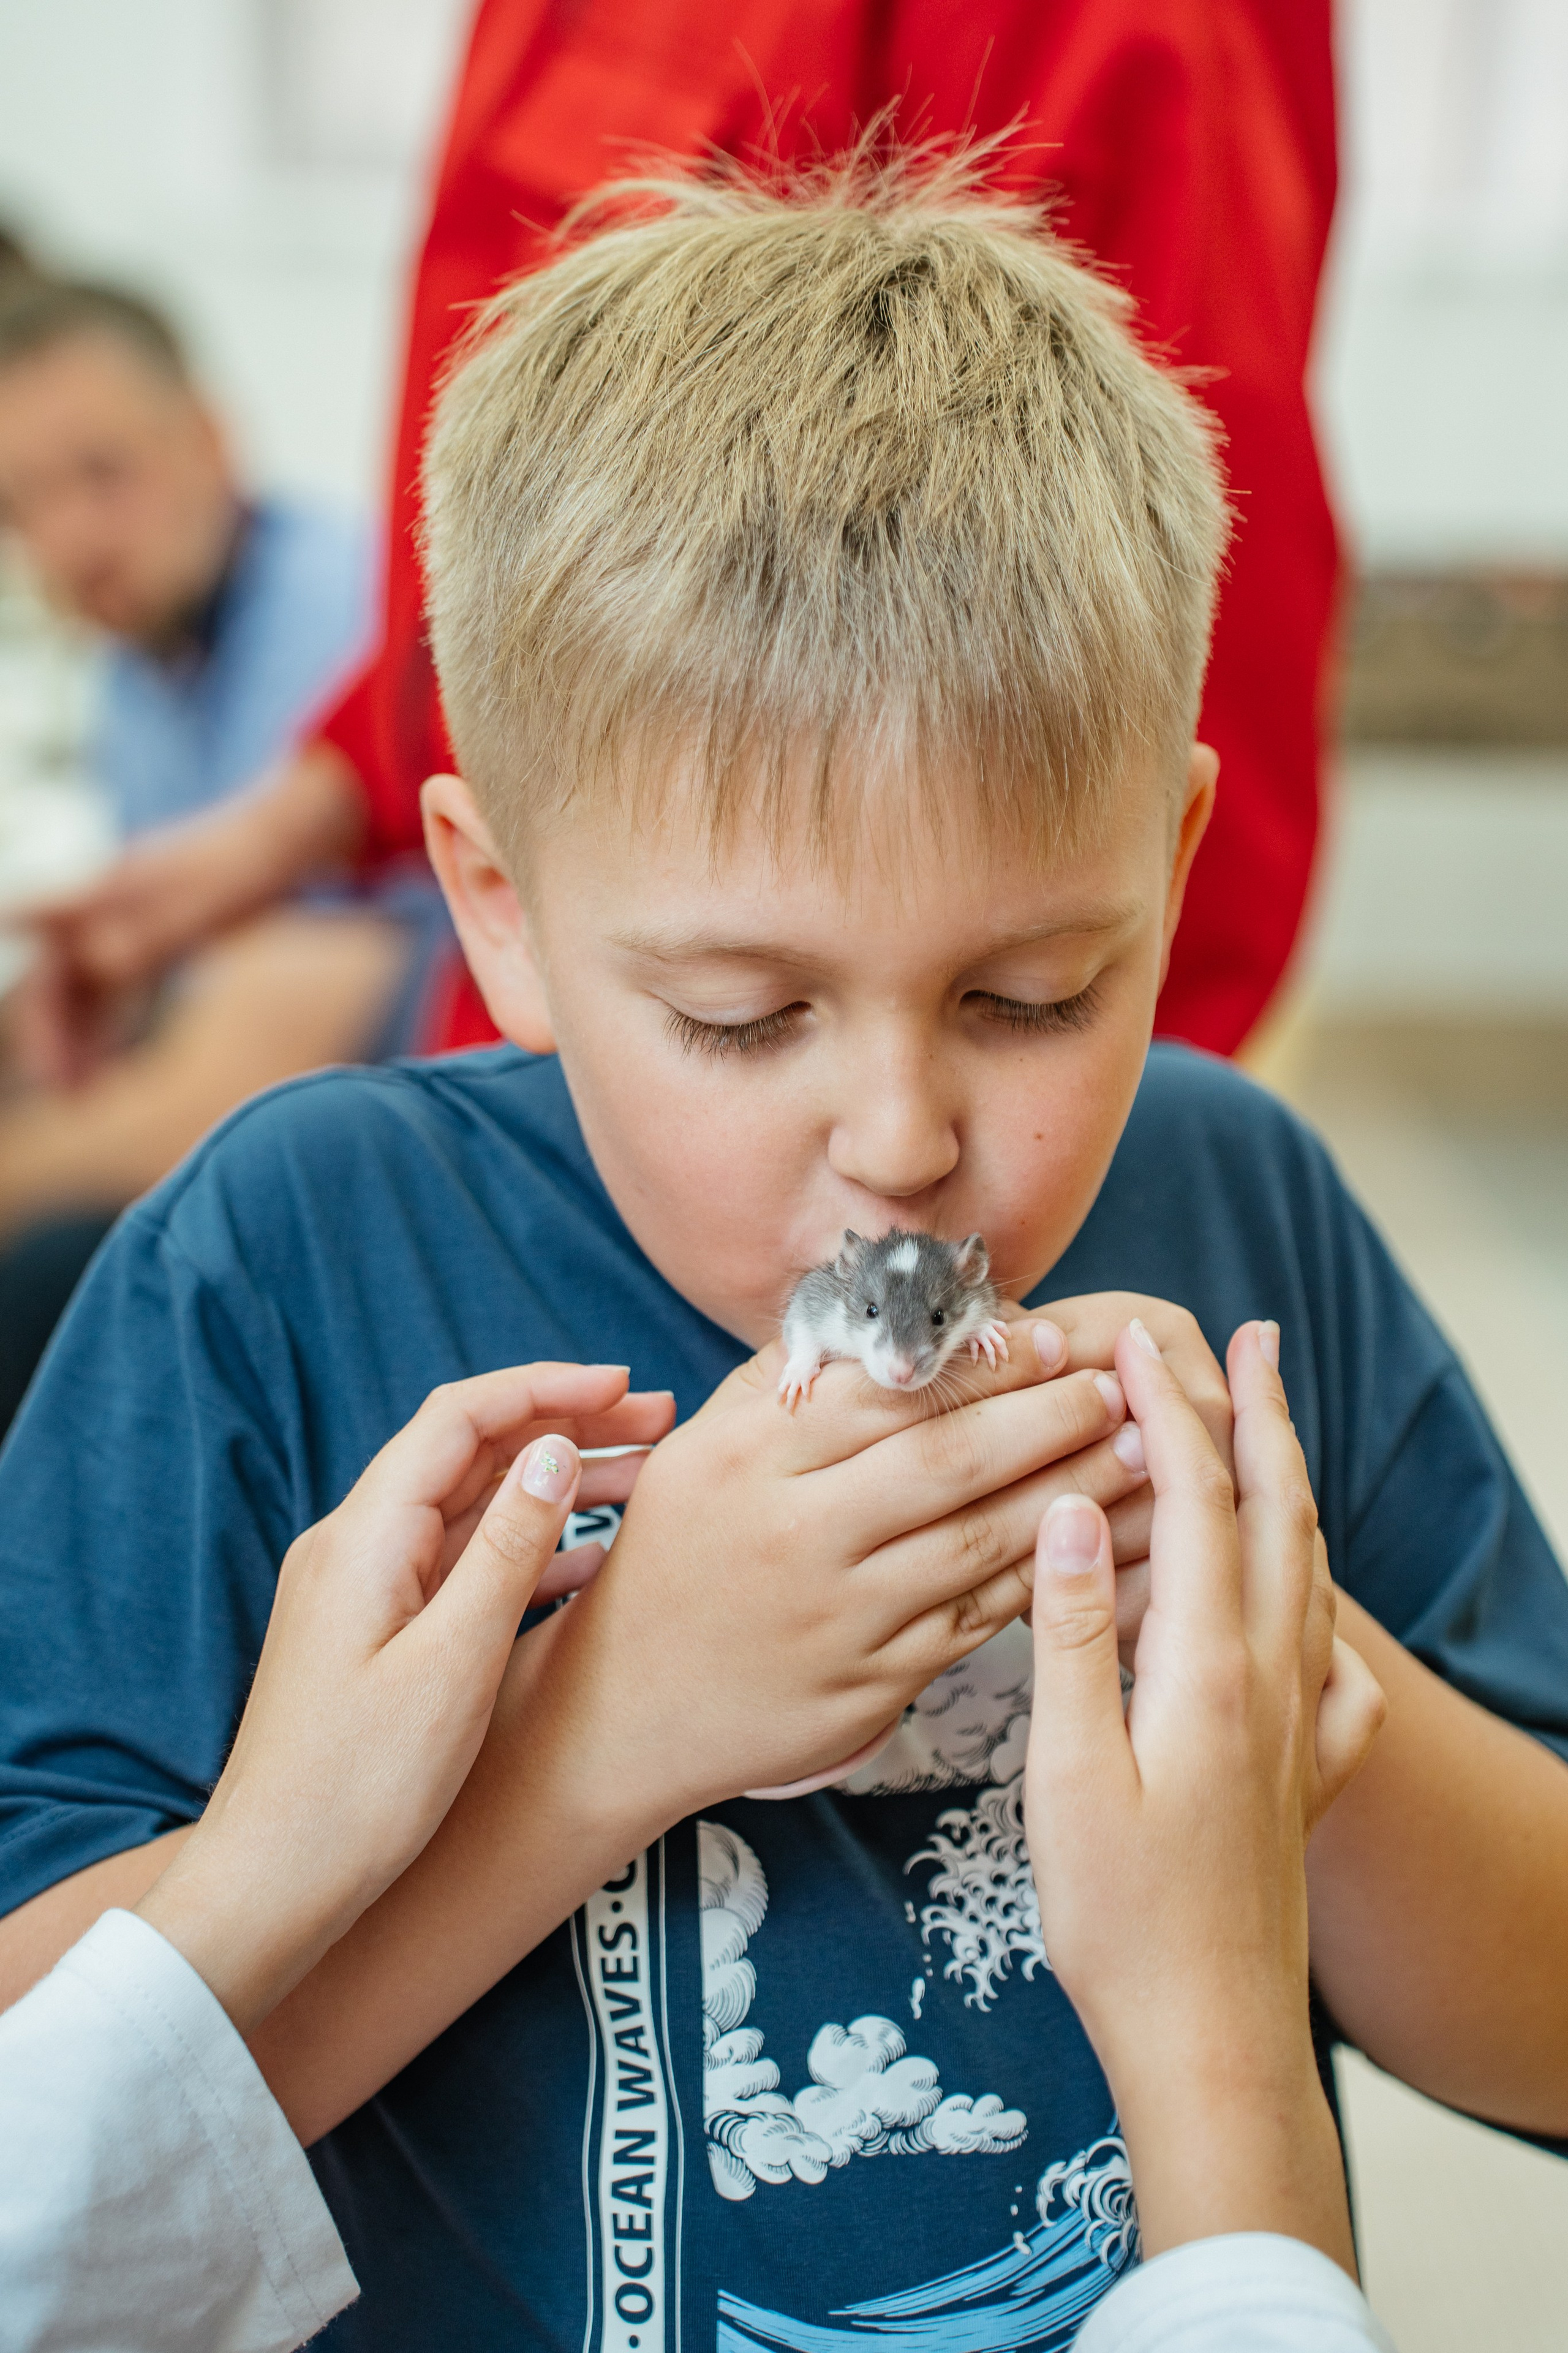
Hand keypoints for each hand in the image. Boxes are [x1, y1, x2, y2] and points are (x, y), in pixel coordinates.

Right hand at [17, 747, 360, 1083]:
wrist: (299, 828)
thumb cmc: (255, 861)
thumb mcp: (209, 902)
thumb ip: (153, 932)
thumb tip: (99, 963)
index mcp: (114, 886)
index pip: (48, 926)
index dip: (29, 972)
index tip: (21, 1006)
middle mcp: (110, 901)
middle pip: (61, 968)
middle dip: (52, 1030)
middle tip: (64, 1092)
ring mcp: (130, 917)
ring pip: (84, 983)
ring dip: (76, 1035)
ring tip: (78, 1095)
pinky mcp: (156, 933)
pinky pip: (113, 986)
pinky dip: (104, 1027)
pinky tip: (106, 1070)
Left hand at [136, 1362, 674, 2031]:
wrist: (270, 1888)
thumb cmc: (356, 1789)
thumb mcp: (452, 1663)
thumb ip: (507, 1548)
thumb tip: (556, 1450)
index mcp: (365, 1537)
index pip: (461, 1416)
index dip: (546, 1387)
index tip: (627, 1385)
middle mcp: (357, 1547)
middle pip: (472, 1452)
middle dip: (565, 1425)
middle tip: (659, 1424)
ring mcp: (364, 1592)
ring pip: (473, 1507)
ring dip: (555, 1484)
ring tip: (646, 1481)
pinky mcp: (376, 1637)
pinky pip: (461, 1564)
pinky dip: (528, 1547)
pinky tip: (592, 1559)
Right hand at [513, 1319, 1151, 1830]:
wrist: (623, 1710)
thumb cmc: (673, 1558)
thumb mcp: (698, 1451)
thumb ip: (784, 1383)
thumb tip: (878, 1311)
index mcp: (748, 1460)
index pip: (887, 1393)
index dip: (980, 1365)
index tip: (1053, 1335)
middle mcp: (794, 1535)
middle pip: (946, 1462)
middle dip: (1048, 1419)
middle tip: (1118, 1388)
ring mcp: (838, 1618)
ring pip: (978, 1543)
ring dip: (1071, 1494)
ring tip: (1138, 1453)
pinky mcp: (871, 1687)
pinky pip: (975, 1620)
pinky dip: (1042, 1577)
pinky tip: (1092, 1543)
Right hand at [1025, 1319, 1384, 2269]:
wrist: (1209, 2040)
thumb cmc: (1122, 1920)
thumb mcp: (1067, 1775)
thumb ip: (1072, 1636)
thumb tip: (1066, 1511)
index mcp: (1207, 1671)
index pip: (1194, 1503)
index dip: (1167, 1412)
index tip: (1133, 1342)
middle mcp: (1271, 1683)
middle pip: (1275, 1515)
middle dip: (1257, 1416)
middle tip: (1244, 1337)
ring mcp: (1300, 1728)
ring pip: (1307, 1574)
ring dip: (1288, 1484)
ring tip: (1269, 1429)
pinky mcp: (1306, 1775)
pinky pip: (1333, 1662)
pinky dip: (1317, 1603)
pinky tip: (1304, 1610)